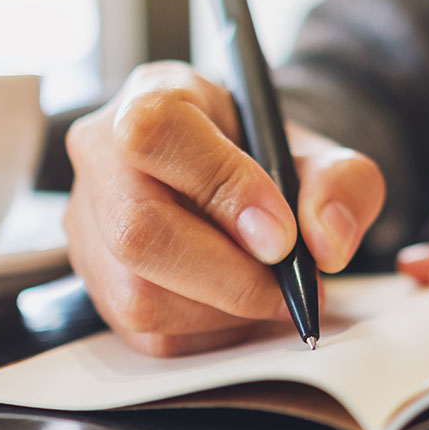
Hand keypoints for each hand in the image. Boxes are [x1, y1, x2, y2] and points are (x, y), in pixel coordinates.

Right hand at [64, 61, 384, 354]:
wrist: (239, 179)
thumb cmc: (268, 158)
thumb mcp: (319, 152)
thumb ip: (340, 184)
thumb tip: (326, 243)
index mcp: (153, 96)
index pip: (157, 134)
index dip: (223, 188)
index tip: (282, 234)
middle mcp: (102, 156)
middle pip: (136, 231)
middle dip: (229, 275)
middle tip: (289, 286)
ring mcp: (88, 224)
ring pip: (139, 296)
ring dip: (224, 311)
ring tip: (271, 292)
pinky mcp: (97, 284)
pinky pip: (147, 334)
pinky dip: (211, 333)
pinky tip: (242, 305)